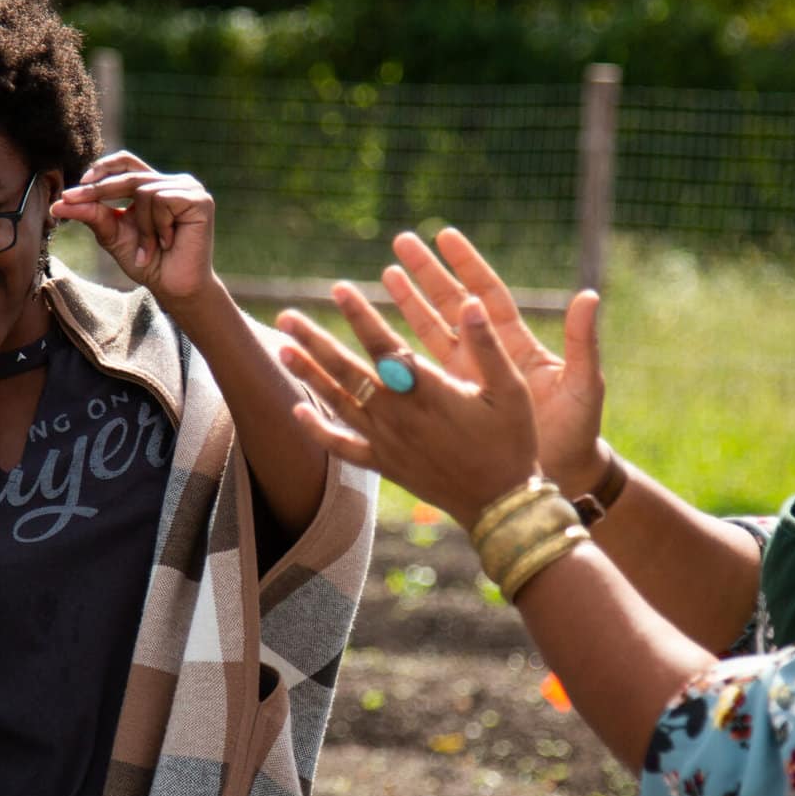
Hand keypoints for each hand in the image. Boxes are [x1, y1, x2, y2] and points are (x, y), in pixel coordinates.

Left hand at [51, 151, 217, 308]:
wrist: (174, 288)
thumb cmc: (148, 263)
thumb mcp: (114, 236)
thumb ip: (92, 215)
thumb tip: (58, 203)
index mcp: (155, 186)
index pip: (126, 163)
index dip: (102, 168)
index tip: (76, 187)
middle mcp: (173, 182)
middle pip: (129, 175)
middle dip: (100, 190)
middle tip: (71, 199)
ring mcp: (189, 189)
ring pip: (144, 191)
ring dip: (142, 226)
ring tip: (150, 249)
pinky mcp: (200, 200)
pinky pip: (162, 200)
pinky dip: (158, 226)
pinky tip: (169, 242)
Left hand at [276, 286, 541, 530]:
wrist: (501, 505)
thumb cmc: (512, 443)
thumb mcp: (511, 390)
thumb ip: (487, 345)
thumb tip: (470, 301)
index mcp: (429, 393)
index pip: (384, 347)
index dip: (360, 316)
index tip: (339, 289)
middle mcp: (400, 416)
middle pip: (348, 372)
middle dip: (316, 341)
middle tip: (287, 316)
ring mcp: (388, 443)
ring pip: (339, 403)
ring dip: (309, 375)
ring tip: (282, 349)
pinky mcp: (386, 465)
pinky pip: (344, 447)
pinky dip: (318, 431)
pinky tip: (297, 411)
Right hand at [383, 227, 608, 493]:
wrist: (563, 472)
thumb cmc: (579, 430)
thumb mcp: (584, 384)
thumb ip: (582, 342)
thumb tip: (589, 295)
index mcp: (517, 344)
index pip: (487, 293)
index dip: (467, 264)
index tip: (445, 235)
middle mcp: (489, 354)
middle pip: (453, 303)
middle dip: (428, 272)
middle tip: (402, 242)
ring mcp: (470, 377)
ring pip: (431, 331)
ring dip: (409, 303)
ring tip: (386, 273)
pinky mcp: (455, 402)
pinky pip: (424, 373)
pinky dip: (402, 355)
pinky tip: (378, 339)